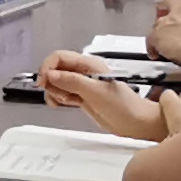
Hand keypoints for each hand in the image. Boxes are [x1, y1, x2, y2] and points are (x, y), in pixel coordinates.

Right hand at [36, 53, 167, 140]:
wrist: (137, 123)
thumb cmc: (123, 106)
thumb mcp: (96, 92)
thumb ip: (72, 82)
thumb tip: (50, 75)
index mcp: (88, 65)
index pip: (59, 57)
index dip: (47, 67)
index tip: (43, 83)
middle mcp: (83, 72)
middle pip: (55, 69)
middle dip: (51, 82)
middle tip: (59, 95)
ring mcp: (82, 85)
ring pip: (56, 82)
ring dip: (53, 92)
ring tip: (63, 101)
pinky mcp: (81, 98)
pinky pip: (62, 94)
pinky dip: (57, 99)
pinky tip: (62, 105)